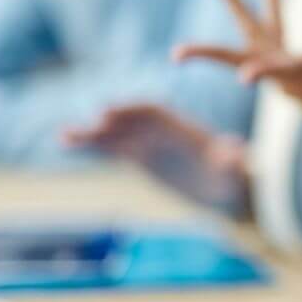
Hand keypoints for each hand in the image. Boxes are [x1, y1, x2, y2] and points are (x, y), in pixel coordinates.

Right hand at [63, 104, 251, 213]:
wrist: (228, 189)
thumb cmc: (235, 177)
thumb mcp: (236, 168)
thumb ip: (233, 158)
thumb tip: (237, 152)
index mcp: (182, 129)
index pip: (153, 114)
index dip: (131, 111)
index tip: (110, 113)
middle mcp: (162, 133)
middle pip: (131, 123)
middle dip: (111, 124)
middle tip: (90, 127)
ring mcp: (149, 145)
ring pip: (115, 136)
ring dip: (92, 135)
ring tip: (65, 136)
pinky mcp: (140, 159)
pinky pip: (112, 150)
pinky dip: (92, 147)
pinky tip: (67, 144)